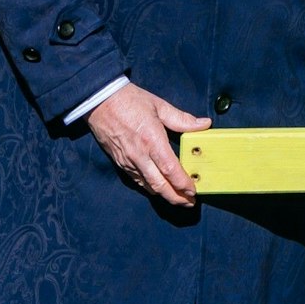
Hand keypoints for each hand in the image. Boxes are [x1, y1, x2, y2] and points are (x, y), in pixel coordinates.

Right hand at [87, 81, 209, 207]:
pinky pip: (137, 180)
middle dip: (176, 197)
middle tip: (190, 203)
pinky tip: (158, 188)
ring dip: (164, 195)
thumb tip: (204, 124)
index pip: (170, 169)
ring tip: (178, 198)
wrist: (99, 102)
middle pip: (160, 185)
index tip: (194, 191)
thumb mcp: (159, 106)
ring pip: (148, 186)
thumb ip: (182, 119)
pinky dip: (149, 188)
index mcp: (152, 140)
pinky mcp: (120, 162)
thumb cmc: (130, 101)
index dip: (183, 183)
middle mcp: (139, 155)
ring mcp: (128, 161)